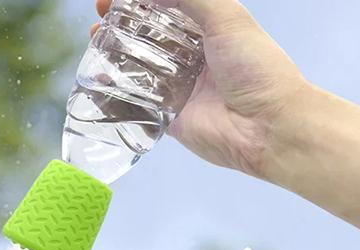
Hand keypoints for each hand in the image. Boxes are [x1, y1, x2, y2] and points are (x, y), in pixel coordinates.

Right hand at [93, 0, 307, 177]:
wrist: (265, 126)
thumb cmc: (256, 68)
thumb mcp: (226, 18)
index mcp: (209, 26)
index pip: (168, 5)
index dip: (140, 0)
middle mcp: (192, 55)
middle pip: (149, 36)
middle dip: (122, 25)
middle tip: (99, 21)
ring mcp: (178, 87)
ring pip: (139, 67)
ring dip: (115, 55)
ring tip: (94, 45)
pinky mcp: (168, 116)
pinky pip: (137, 103)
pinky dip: (116, 93)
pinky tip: (98, 81)